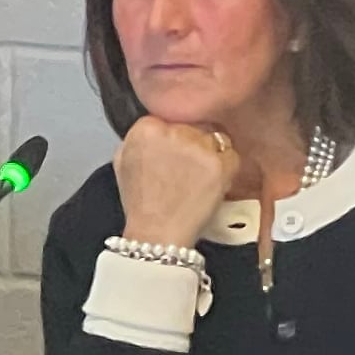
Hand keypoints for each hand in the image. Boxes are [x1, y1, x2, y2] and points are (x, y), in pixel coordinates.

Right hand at [112, 117, 235, 250]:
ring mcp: (197, 146)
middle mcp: (172, 131)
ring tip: (199, 180)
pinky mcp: (218, 163)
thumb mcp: (123, 162)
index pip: (170, 120)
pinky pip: (232, 156)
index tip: (174, 155)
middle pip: (194, 127)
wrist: (157, 234)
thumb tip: (155, 128)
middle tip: (188, 171)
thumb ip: (138, 139)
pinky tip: (211, 185)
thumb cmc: (141, 204)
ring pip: (215, 139)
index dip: (175, 139)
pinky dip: (227, 169)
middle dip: (194, 145)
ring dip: (211, 156)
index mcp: (146, 128)